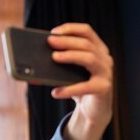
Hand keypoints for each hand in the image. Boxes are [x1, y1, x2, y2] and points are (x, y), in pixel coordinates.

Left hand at [47, 22, 113, 139]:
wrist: (93, 110)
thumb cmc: (79, 88)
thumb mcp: (69, 73)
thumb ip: (58, 66)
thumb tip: (34, 65)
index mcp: (97, 49)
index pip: (87, 31)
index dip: (70, 29)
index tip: (53, 32)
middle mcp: (104, 58)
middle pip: (86, 44)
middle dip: (66, 41)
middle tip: (50, 41)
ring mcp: (106, 73)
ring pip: (89, 58)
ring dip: (70, 56)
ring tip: (54, 57)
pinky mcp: (103, 89)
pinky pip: (85, 87)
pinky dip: (68, 89)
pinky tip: (55, 93)